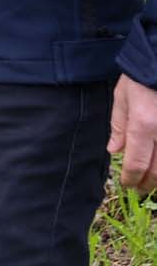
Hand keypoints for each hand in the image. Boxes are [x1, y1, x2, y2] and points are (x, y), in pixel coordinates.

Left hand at [111, 75, 156, 195]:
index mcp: (144, 125)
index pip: (136, 164)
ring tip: (152, 180)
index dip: (131, 178)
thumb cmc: (142, 77)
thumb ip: (119, 126)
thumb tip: (114, 151)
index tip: (126, 183)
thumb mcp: (123, 98)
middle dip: (147, 183)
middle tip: (139, 187)